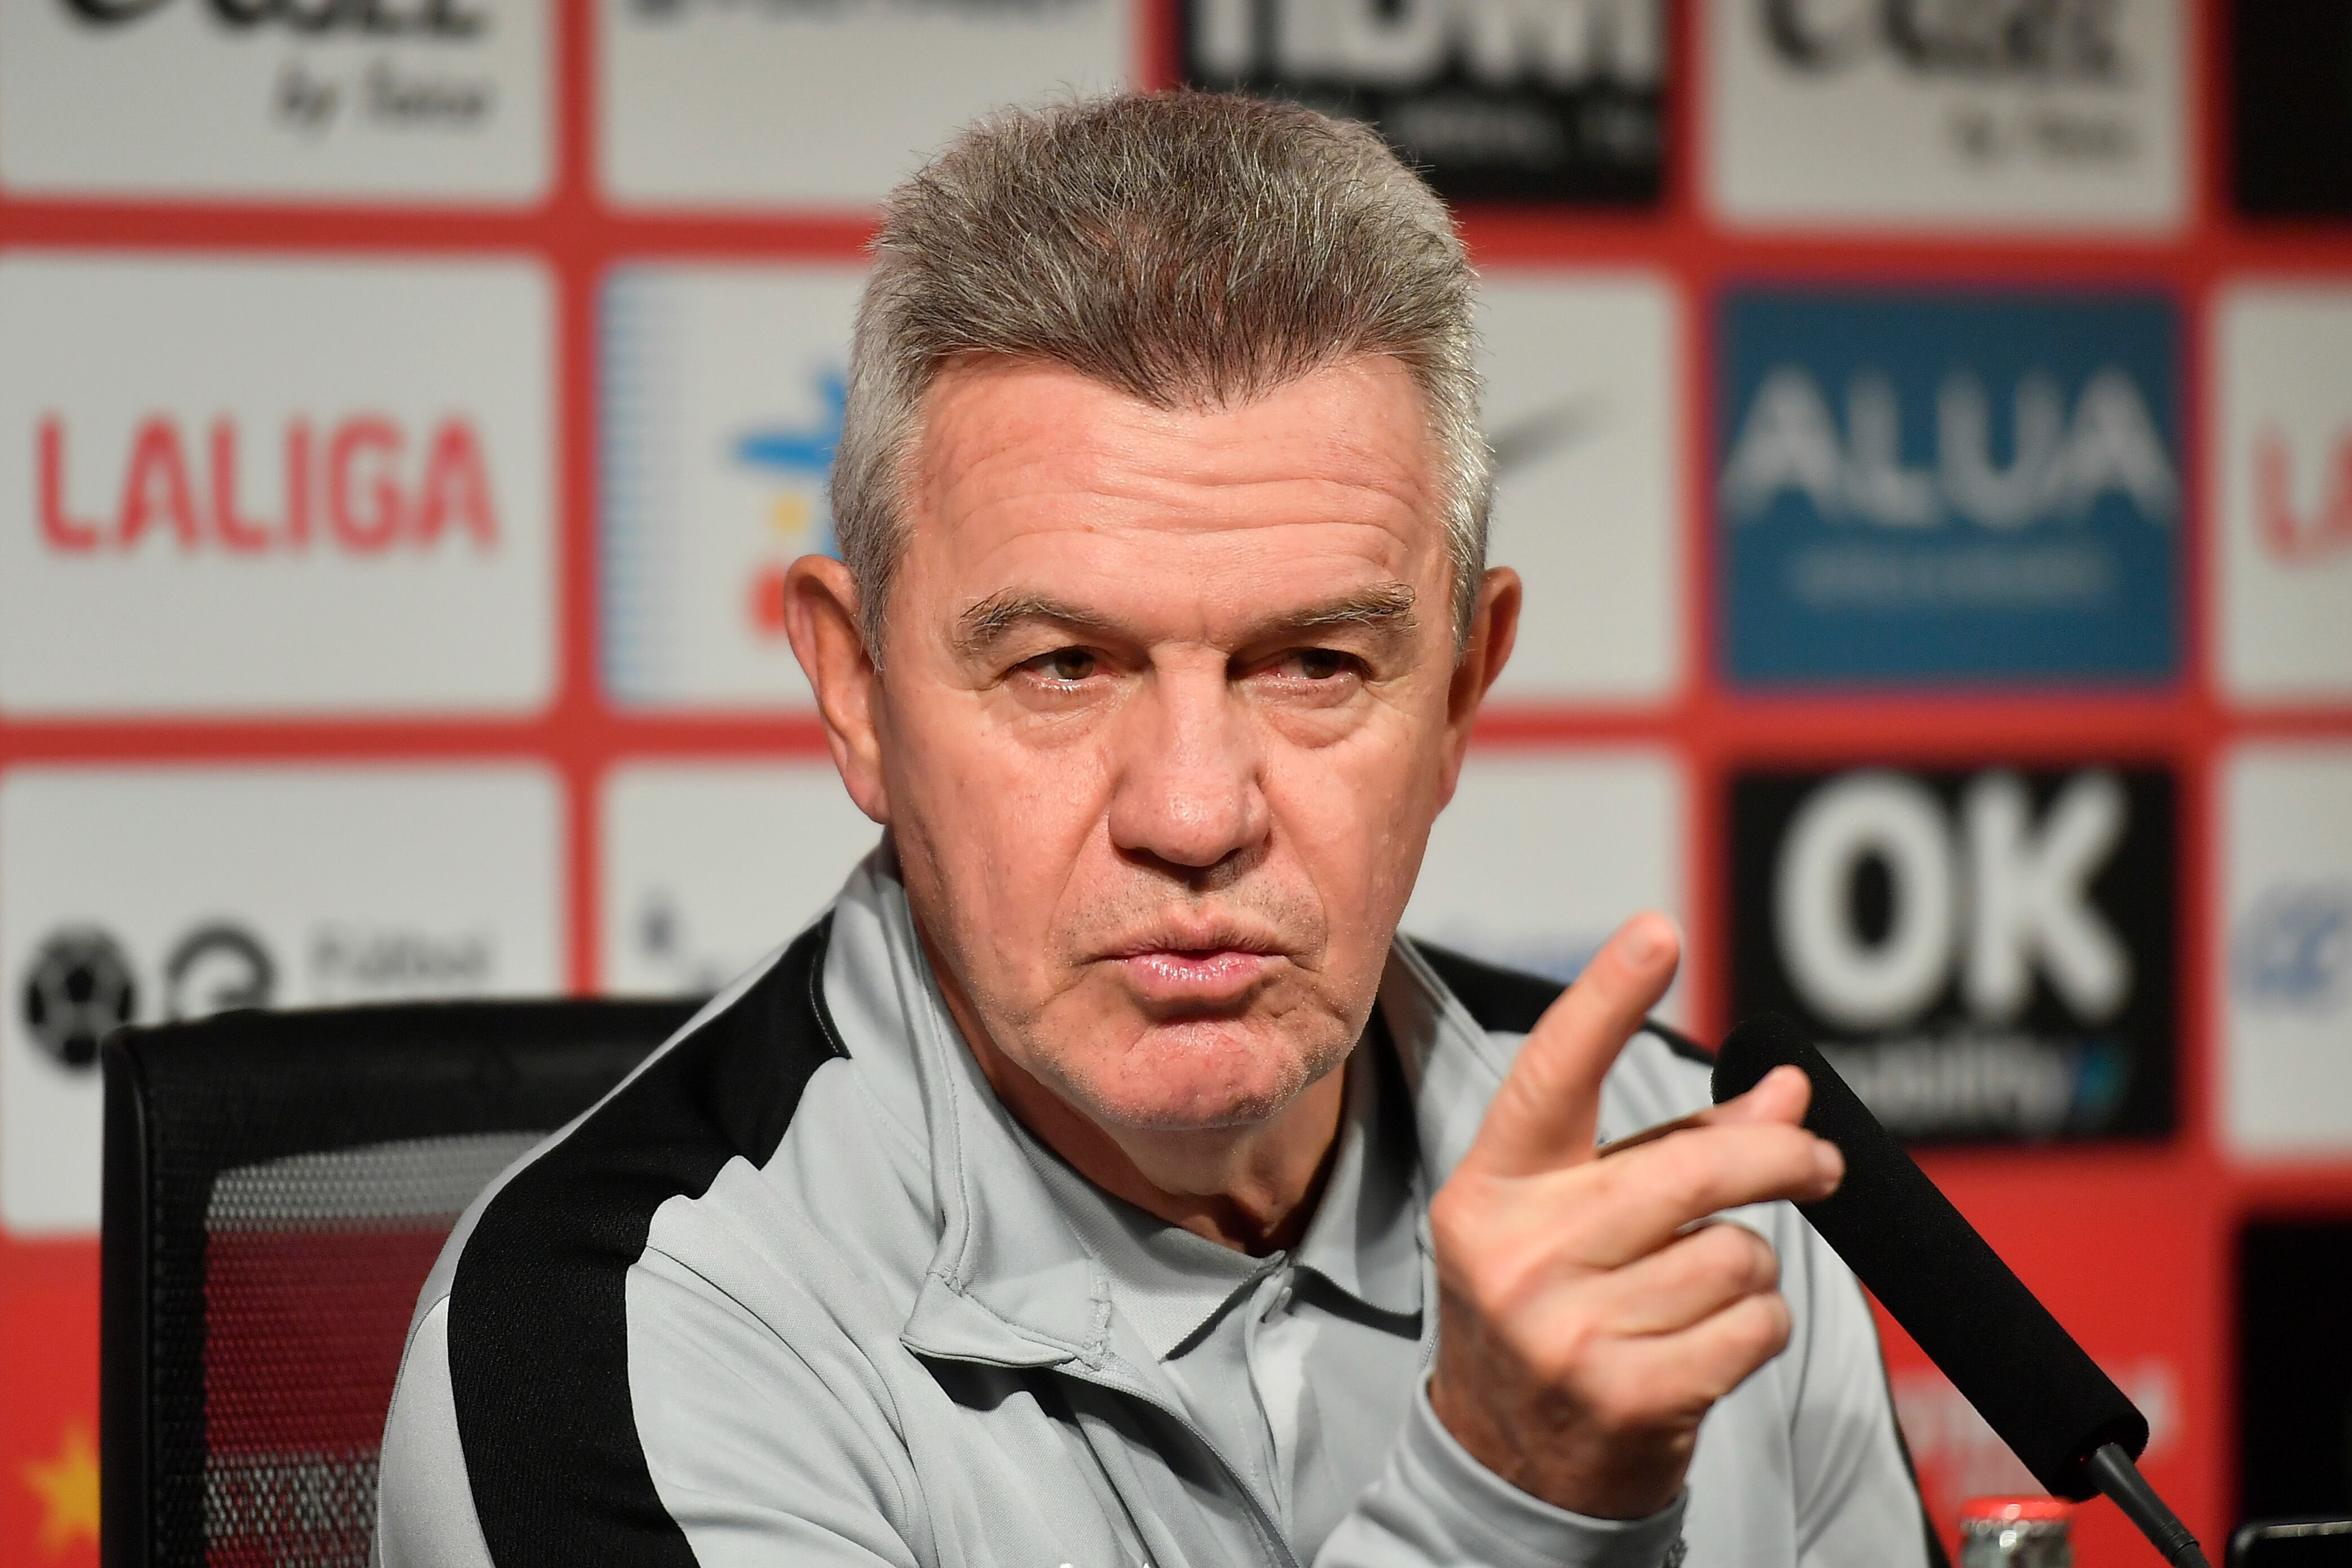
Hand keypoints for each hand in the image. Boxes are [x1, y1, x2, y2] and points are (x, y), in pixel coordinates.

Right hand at [1425, 913, 1842, 1519]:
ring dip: (1751, 1268)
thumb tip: (1787, 1093)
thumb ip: (1670, 1147)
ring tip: (1704, 1293)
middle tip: (1820, 1165)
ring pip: (1734, 1253)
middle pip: (1690, 1170)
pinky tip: (1711, 1344)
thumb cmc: (1554, 1309)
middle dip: (1778, 1160)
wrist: (1509, 1467)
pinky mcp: (1624, 1396)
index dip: (1606, 1000)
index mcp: (1490, 1190)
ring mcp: (1562, 1331)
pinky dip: (1758, 1329)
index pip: (1551, 1078)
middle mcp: (1514, 1253)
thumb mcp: (1577, 1218)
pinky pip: (1753, 1326)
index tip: (1657, 932)